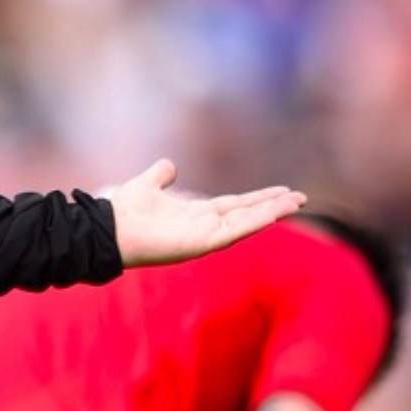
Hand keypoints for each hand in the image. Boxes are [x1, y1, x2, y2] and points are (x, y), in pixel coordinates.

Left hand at [110, 159, 305, 267]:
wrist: (109, 229)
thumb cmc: (125, 212)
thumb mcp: (147, 185)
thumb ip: (161, 175)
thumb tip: (170, 166)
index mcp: (196, 214)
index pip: (235, 205)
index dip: (258, 198)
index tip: (282, 191)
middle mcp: (204, 226)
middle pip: (247, 214)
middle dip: (273, 206)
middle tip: (301, 197)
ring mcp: (204, 237)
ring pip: (245, 223)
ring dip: (271, 213)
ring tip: (296, 202)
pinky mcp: (200, 244)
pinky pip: (233, 233)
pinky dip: (253, 223)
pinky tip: (273, 214)